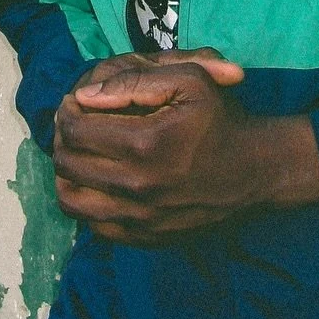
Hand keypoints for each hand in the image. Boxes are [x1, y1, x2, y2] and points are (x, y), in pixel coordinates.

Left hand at [52, 50, 318, 244]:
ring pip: (70, 199)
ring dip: (67, 172)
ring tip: (81, 154)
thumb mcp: (189, 80)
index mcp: (144, 144)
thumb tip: (84, 96)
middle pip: (66, 162)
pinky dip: (86, 202)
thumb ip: (133, 81)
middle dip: (64, 137)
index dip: (68, 110)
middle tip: (77, 123)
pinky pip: (92, 225)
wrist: (254, 172)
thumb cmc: (220, 120)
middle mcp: (136, 187)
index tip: (77, 101)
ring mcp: (138, 219)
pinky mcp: (142, 238)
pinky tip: (99, 181)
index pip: (75, 129)